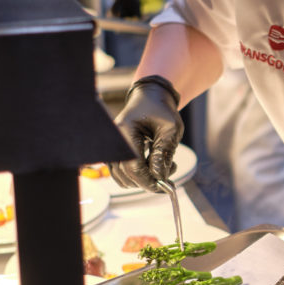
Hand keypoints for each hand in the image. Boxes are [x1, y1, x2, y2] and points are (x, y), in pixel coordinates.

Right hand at [109, 75, 183, 190]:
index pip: (133, 166)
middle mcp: (114, 141)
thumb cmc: (162, 110)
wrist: (151, 98)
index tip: (166, 186)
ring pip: (123, 178)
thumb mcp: (170, 128)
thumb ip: (163, 153)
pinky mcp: (116, 154)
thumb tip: (159, 177)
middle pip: (126, 175)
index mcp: (125, 131)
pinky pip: (123, 173)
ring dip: (145, 179)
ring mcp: (113, 148)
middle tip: (170, 175)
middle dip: (149, 181)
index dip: (149, 180)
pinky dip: (139, 176)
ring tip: (165, 167)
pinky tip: (156, 166)